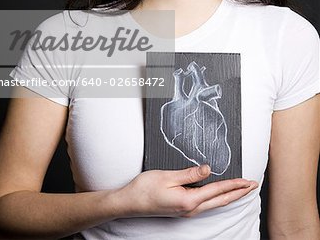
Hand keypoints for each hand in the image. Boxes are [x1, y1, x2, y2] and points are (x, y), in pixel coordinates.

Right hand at [117, 165, 257, 217]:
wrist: (129, 203)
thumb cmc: (145, 188)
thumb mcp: (167, 176)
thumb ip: (189, 174)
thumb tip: (208, 169)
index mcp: (188, 200)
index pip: (217, 190)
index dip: (234, 185)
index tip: (248, 181)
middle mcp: (190, 209)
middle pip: (220, 200)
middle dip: (238, 193)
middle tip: (252, 186)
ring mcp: (186, 211)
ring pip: (214, 203)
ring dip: (229, 196)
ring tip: (241, 189)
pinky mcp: (181, 209)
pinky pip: (205, 204)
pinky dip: (217, 198)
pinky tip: (218, 194)